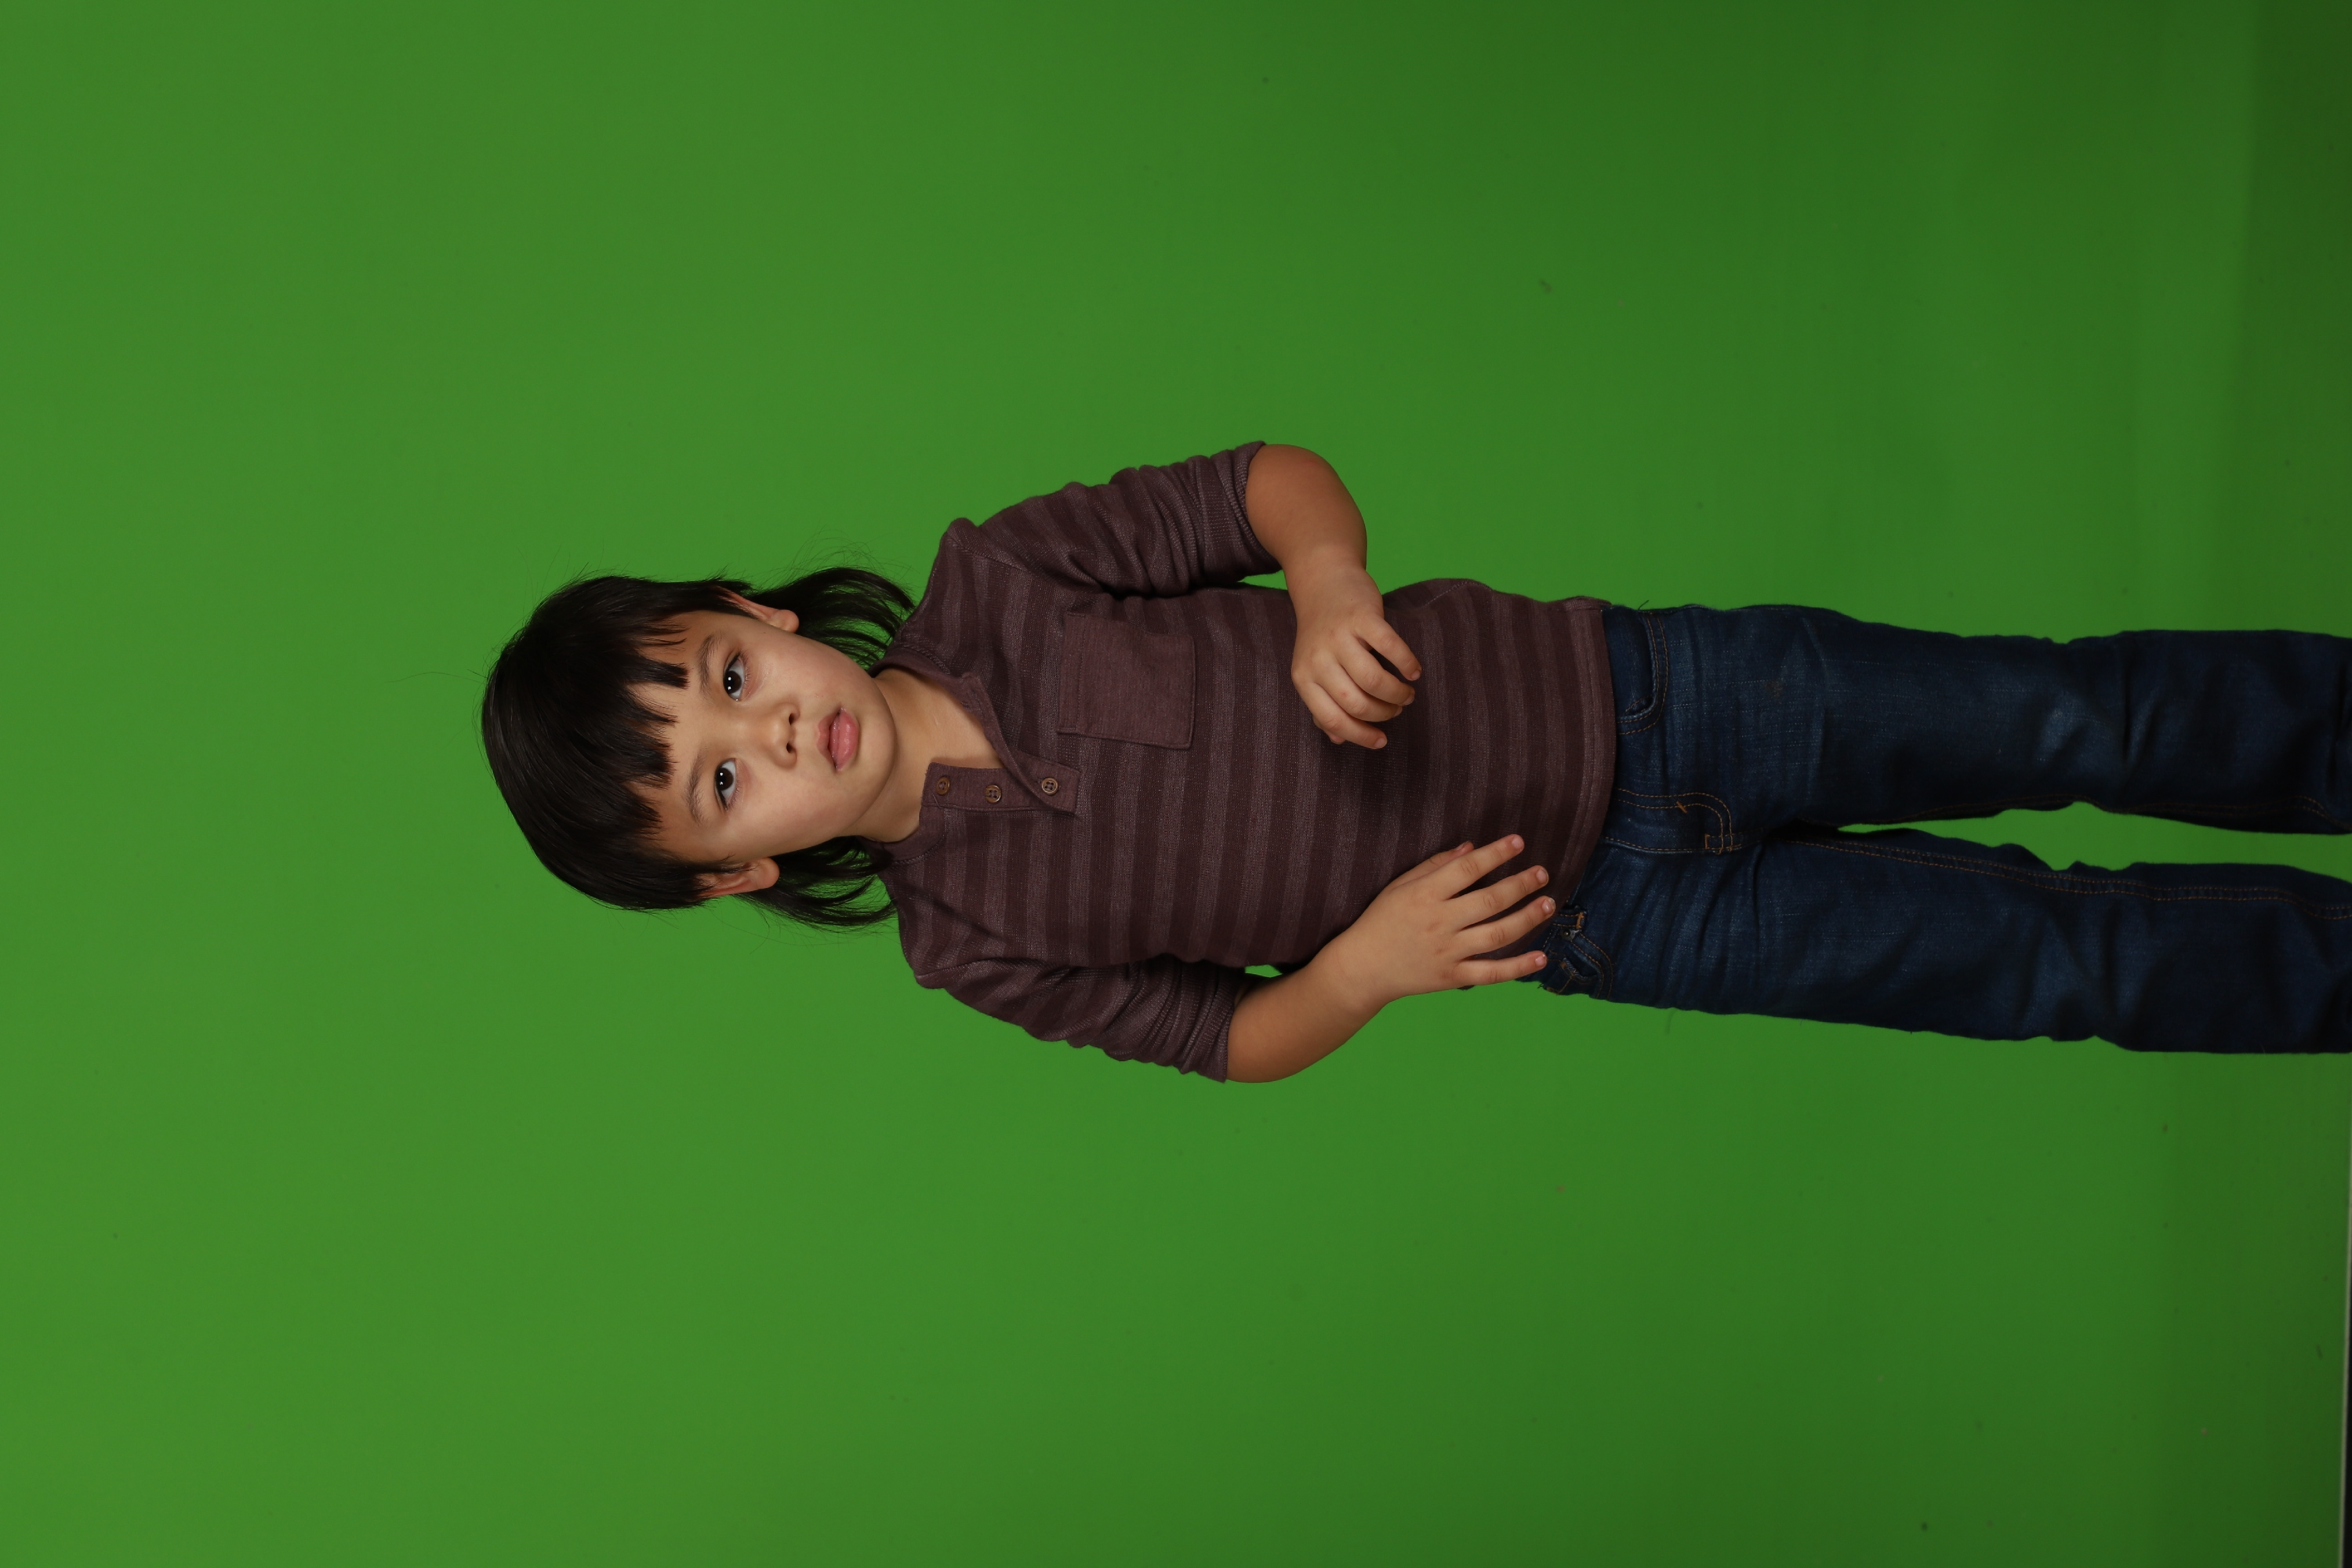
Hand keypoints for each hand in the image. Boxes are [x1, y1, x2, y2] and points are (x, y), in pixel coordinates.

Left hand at [1287, 559, 1422, 747]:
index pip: (1331, 720)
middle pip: (1355, 704)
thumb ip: (1322, 704)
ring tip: (1407, 693)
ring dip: (1397, 693)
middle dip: (1382, 714)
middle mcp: (1317, 658)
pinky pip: (1390, 647)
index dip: (1360, 735)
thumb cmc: (1324, 634)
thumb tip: (1338, 740)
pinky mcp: (1361, 616)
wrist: (1323, 582)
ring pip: (1373, 680)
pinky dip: (1406, 663)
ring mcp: (1339, 636)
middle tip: (1397, 709)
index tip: (1382, 740)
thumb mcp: (1313, 669)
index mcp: (1303, 678)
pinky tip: (1414, 671)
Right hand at [1320, 835, 1554, 1009]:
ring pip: (1496, 934)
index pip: (1467, 869)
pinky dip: (1518, 967)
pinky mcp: (1451, 977)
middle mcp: (1438, 922)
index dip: (1495, 854)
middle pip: (1489, 900)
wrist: (1361, 968)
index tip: (1518, 842)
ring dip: (1527, 918)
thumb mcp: (1399, 886)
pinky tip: (1540, 957)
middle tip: (1542, 873)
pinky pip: (1490, 973)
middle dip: (1520, 884)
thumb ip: (1435, 865)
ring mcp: (1447, 952)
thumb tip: (1471, 847)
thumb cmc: (1380, 921)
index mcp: (1423, 895)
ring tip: (1548, 904)